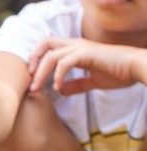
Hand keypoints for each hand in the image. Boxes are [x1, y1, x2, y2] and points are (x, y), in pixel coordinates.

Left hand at [29, 37, 145, 94]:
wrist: (136, 69)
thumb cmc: (118, 73)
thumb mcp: (93, 81)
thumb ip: (76, 85)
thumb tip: (61, 91)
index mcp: (75, 49)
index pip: (48, 46)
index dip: (37, 59)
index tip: (32, 78)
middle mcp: (75, 45)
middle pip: (44, 43)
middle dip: (33, 61)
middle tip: (29, 81)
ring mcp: (81, 48)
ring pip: (51, 54)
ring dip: (40, 73)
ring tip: (36, 89)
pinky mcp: (87, 54)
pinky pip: (64, 62)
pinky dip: (57, 75)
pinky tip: (58, 87)